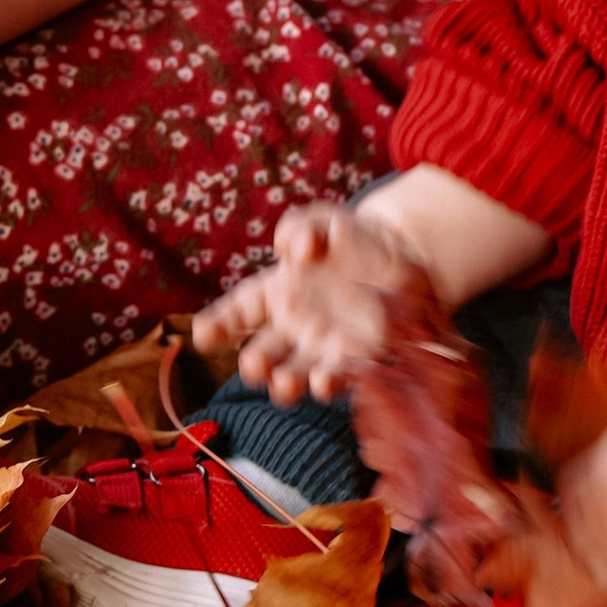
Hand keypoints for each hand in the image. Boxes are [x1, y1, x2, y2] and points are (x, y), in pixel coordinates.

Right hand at [194, 199, 418, 402]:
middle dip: (256, 363)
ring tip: (284, 384)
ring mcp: (324, 349)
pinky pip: (342, 377)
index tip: (203, 335)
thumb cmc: (351, 240)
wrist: (403, 260)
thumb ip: (303, 226)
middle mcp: (294, 328)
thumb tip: (296, 248)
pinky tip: (325, 381)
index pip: (239, 311)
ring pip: (297, 375)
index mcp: (276, 293)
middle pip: (264, 353)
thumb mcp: (326, 221)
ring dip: (287, 384)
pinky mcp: (359, 361)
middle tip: (253, 366)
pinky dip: (330, 382)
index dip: (218, 324)